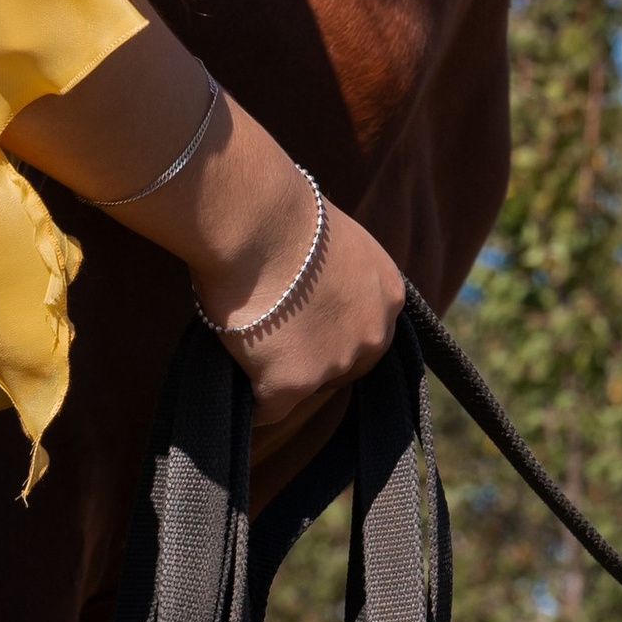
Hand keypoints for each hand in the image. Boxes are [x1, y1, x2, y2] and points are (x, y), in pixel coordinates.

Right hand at [220, 188, 407, 447]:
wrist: (254, 219)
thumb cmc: (279, 212)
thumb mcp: (332, 237)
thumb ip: (335, 272)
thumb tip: (312, 288)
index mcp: (388, 292)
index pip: (366, 332)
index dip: (332, 332)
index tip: (304, 327)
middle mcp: (373, 333)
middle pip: (344, 368)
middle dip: (313, 362)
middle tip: (274, 345)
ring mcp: (335, 361)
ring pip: (306, 388)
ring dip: (278, 376)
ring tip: (246, 350)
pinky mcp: (294, 383)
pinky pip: (270, 409)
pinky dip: (251, 402)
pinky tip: (233, 383)